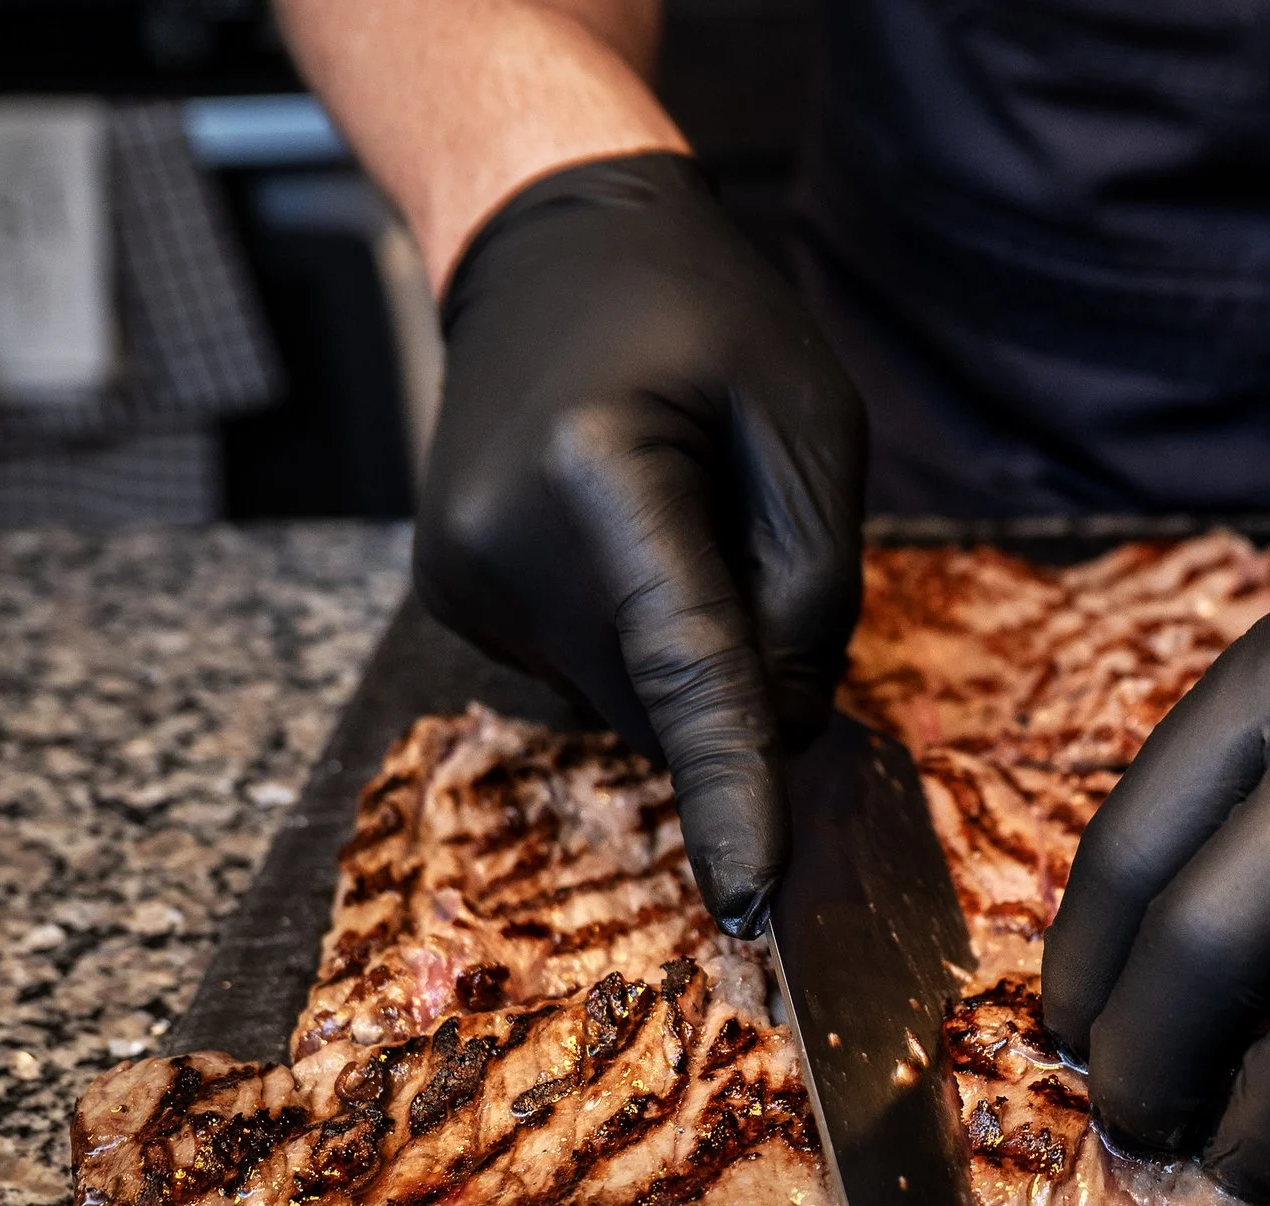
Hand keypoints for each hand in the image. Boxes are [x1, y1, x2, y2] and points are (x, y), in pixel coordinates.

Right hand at [414, 151, 867, 934]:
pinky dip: (627, 638)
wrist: (550, 244)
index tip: (754, 897)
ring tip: (664, 513)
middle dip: (732, 669)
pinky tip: (613, 536)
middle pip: (668, 706)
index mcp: (599, 473)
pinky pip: (585, 675)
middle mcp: (505, 542)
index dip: (730, 790)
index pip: (687, 669)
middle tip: (736, 528)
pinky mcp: (453, 602)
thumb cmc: (706, 319)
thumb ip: (813, 589)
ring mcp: (462, 581)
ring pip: (628, 707)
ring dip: (678, 652)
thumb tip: (774, 736)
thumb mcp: (815, 423)